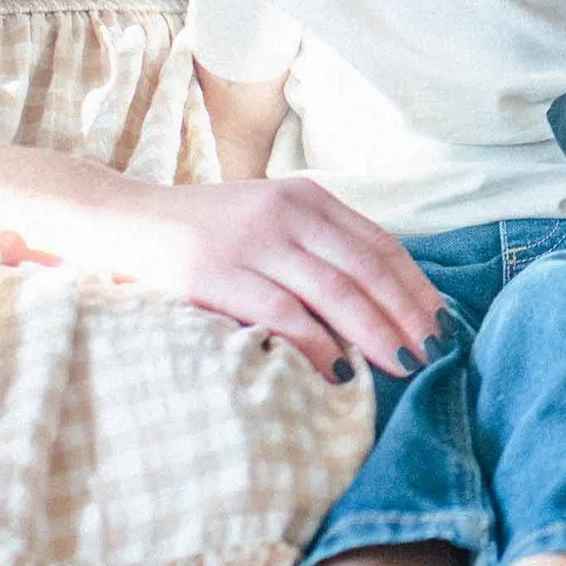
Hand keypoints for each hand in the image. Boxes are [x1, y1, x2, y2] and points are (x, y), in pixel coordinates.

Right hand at [96, 178, 442, 383]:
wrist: (123, 219)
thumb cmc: (205, 228)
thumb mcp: (269, 218)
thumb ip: (318, 244)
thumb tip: (381, 297)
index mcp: (307, 197)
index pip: (379, 244)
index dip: (415, 285)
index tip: (442, 320)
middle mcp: (287, 212)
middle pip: (366, 268)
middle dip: (406, 313)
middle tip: (433, 350)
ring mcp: (252, 241)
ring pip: (334, 291)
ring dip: (375, 332)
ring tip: (402, 363)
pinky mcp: (217, 274)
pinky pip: (282, 313)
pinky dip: (317, 342)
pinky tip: (340, 368)